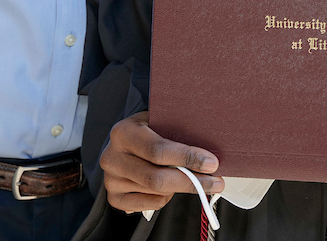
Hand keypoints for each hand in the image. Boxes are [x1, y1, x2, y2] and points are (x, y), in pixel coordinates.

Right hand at [100, 113, 222, 214]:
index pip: (158, 150)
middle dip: (191, 181)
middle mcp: (112, 157)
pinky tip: (171, 186)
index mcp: (123, 132)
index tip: (211, 163)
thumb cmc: (148, 129)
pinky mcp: (114, 197)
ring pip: (156, 192)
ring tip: (194, 178)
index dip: (187, 158)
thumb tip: (208, 152)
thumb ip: (177, 131)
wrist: (125, 140)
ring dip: (181, 188)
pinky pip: (150, 204)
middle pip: (157, 178)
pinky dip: (165, 198)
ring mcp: (111, 180)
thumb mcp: (159, 120)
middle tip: (215, 181)